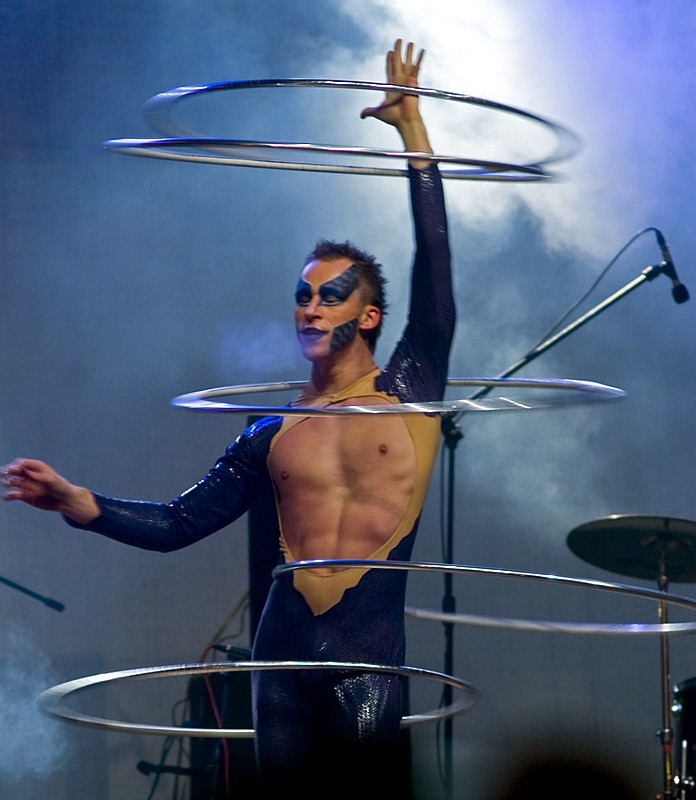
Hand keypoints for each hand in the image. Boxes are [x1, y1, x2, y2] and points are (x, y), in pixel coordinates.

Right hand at [1, 458, 98, 522]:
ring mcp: (25, 485)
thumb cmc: (61, 487)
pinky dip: (9, 495)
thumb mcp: (53, 480)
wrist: (65, 501)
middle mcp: (29, 475)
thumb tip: (29, 474)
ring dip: (9, 482)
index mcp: (37, 467)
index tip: (18, 470)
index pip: (22, 463)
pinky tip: (10, 496)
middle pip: (14, 471)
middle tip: (8, 474)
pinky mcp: (24, 496)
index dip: (18, 465)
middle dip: (9, 472)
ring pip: (11, 481)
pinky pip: (12, 495)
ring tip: (11, 484)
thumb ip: (41, 476)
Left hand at [361, 38, 431, 163]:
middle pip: (398, 62)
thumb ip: (369, 111)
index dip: (389, 60)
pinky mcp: (415, 81)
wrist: (404, 120)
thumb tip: (361, 115)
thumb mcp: (378, 112)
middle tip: (398, 40)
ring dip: (408, 52)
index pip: (390, 69)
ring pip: (407, 62)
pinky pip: (417, 67)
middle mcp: (399, 81)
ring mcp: (407, 80)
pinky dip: (419, 58)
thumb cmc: (393, 117)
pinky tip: (422, 50)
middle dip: (398, 50)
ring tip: (409, 42)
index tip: (390, 51)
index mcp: (391, 85)